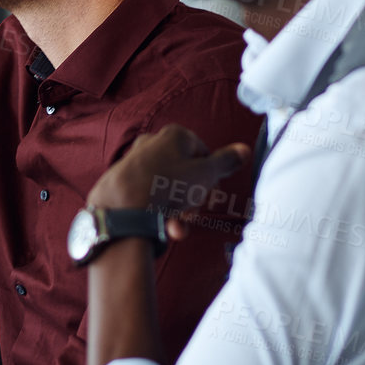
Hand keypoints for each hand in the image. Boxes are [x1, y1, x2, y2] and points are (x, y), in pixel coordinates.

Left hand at [88, 125, 247, 240]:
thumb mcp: (206, 174)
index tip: (214, 196)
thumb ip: (226, 162)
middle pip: (183, 172)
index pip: (203, 152)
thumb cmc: (167, 186)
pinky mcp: (119, 182)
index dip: (212, 176)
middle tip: (195, 215)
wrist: (121, 209)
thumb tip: (244, 149)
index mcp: (174, 135)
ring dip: (176, 211)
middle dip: (193, 198)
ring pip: (165, 187)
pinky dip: (156, 211)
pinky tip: (161, 228)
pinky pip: (146, 196)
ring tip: (177, 229)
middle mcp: (151, 143)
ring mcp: (133, 162)